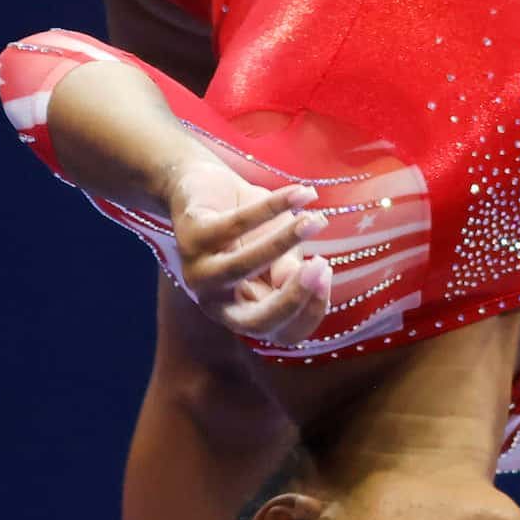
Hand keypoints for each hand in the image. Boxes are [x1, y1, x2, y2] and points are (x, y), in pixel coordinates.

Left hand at [165, 159, 332, 344]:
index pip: (282, 333)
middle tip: (322, 266)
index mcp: (243, 314)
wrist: (205, 186)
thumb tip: (304, 279)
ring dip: (283, 244)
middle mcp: (216, 303)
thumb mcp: (280, 253)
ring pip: (242, 267)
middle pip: (256, 322)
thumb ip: (289, 271)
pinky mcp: (190, 236)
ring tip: (314, 221)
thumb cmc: (250, 228)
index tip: (328, 275)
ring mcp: (198, 273)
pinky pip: (237, 224)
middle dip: (293, 298)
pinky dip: (272, 207)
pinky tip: (300, 194)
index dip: (310, 312)